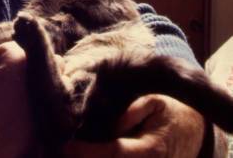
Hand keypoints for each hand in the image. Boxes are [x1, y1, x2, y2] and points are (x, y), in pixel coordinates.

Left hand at [63, 95, 204, 157]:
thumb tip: (113, 125)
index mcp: (149, 149)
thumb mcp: (155, 102)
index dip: (88, 152)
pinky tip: (87, 154)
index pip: (114, 152)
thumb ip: (134, 111)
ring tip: (71, 154)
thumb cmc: (169, 113)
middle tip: (62, 153)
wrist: (192, 133)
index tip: (67, 146)